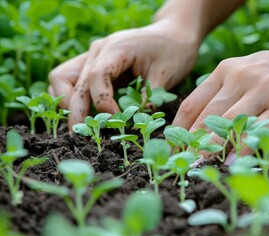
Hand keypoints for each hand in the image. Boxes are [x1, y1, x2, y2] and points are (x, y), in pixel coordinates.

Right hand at [48, 21, 198, 128]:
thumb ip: (147, 97)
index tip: (117, 121)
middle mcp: (97, 51)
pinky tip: (86, 114)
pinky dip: (73, 98)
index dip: (102, 103)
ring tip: (81, 126)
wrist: (174, 34)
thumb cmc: (173, 51)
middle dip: (75, 110)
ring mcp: (93, 56)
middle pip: (68, 79)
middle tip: (82, 135)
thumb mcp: (165, 74)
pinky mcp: (95, 65)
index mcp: (115, 48)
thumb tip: (133, 122)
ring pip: (62, 79)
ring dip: (68, 103)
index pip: (95, 77)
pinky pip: (71, 80)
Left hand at [173, 37, 268, 161]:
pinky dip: (243, 147)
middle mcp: (239, 78)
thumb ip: (227, 87)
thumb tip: (204, 115)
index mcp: (226, 70)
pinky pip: (257, 129)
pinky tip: (232, 162)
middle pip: (206, 115)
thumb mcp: (248, 68)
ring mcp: (261, 90)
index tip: (173, 145)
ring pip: (228, 123)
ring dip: (210, 147)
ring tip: (196, 165)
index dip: (180, 127)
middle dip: (190, 142)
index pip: (192, 101)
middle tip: (179, 162)